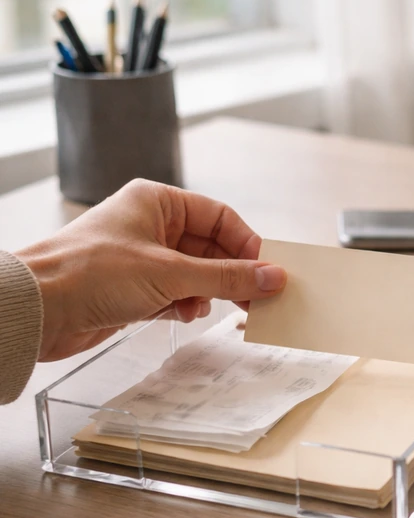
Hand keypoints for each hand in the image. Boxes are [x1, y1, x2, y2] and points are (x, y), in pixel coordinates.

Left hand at [15, 179, 286, 360]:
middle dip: (233, 274)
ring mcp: (142, 259)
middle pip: (211, 248)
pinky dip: (186, 306)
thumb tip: (272, 277)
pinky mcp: (133, 290)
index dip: (247, 244)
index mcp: (157, 203)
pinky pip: (177, 295)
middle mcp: (150, 227)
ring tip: (218, 308)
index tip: (268, 270)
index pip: (219, 218)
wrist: (37, 309)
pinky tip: (184, 314)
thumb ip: (227, 277)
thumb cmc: (89, 273)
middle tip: (259, 298)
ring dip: (210, 293)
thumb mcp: (170, 273)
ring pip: (196, 274)